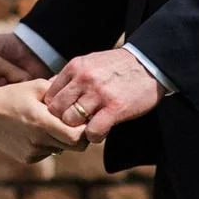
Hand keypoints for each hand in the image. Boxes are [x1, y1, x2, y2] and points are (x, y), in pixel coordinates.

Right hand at [0, 75, 86, 161]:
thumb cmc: (12, 96)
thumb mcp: (36, 86)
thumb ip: (61, 92)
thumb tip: (82, 96)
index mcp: (42, 122)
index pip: (77, 137)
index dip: (85, 130)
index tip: (83, 119)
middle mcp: (39, 141)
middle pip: (74, 147)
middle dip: (78, 136)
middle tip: (74, 123)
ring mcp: (33, 152)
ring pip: (61, 149)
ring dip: (61, 139)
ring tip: (47, 123)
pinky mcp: (27, 159)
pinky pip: (48, 153)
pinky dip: (48, 144)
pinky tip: (35, 131)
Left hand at [42, 46, 162, 135]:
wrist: (149, 64)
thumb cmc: (117, 66)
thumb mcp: (90, 62)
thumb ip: (71, 77)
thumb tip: (49, 92)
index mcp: (75, 67)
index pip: (49, 95)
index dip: (54, 108)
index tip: (64, 114)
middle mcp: (84, 79)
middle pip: (56, 110)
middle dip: (63, 120)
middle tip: (73, 125)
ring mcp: (99, 94)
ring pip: (71, 121)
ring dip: (78, 129)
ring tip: (88, 127)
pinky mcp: (115, 109)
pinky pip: (92, 132)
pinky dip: (94, 136)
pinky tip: (102, 130)